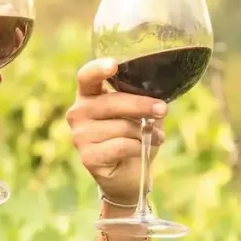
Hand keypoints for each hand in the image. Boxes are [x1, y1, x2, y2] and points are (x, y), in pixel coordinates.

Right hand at [66, 59, 167, 203]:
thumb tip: (159, 93)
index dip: (98, 69)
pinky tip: (144, 148)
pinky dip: (139, 147)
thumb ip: (141, 99)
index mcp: (88, 95)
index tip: (114, 65)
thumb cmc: (132, 137)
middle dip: (142, 105)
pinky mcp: (88, 156)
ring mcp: (79, 135)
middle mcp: (78, 113)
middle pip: (111, 102)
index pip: (87, 77)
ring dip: (145, 132)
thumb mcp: (138, 114)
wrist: (127, 176)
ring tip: (156, 137)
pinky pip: (121, 146)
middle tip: (163, 109)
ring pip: (120, 126)